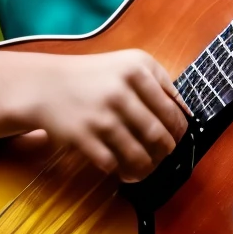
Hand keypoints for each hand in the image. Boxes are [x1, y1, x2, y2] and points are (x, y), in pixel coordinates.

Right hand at [12, 49, 189, 180]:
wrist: (45, 85)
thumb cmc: (95, 75)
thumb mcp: (130, 62)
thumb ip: (162, 80)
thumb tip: (187, 111)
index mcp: (136, 71)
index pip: (170, 110)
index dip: (179, 129)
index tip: (179, 137)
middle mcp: (119, 92)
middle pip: (158, 134)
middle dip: (166, 150)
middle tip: (166, 153)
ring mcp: (100, 117)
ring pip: (138, 154)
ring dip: (147, 165)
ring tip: (148, 164)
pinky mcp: (82, 138)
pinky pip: (112, 164)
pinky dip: (122, 171)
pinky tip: (124, 169)